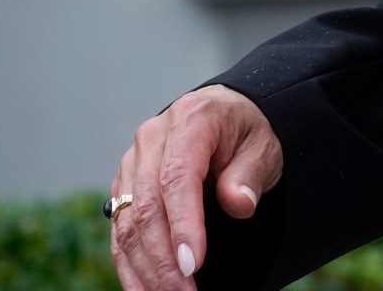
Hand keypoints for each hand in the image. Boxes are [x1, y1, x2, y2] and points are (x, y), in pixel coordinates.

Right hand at [110, 84, 283, 290]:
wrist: (224, 116)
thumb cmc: (246, 133)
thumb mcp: (263, 146)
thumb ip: (249, 174)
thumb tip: (239, 204)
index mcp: (190, 120)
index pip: (178, 177)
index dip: (183, 224)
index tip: (192, 264)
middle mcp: (152, 139)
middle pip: (147, 205)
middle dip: (164, 258)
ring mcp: (132, 163)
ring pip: (128, 222)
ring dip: (147, 267)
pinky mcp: (123, 186)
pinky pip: (120, 230)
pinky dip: (130, 264)